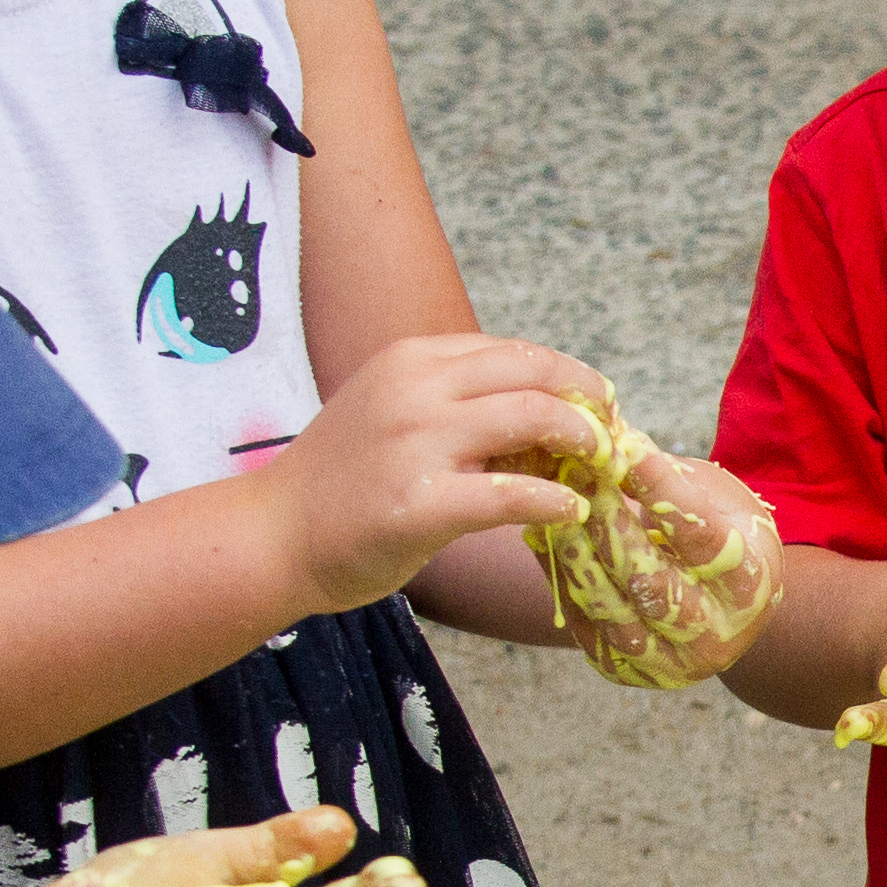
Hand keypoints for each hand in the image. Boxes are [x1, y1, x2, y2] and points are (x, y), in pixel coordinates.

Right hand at [254, 334, 605, 614]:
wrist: (274, 534)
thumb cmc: (342, 481)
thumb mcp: (393, 412)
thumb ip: (455, 402)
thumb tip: (543, 410)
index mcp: (412, 360)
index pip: (515, 352)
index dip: (569, 377)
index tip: (597, 407)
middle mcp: (415, 389)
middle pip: (536, 374)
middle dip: (589, 402)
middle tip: (611, 436)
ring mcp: (416, 444)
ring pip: (534, 419)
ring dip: (583, 444)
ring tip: (598, 470)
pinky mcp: (421, 504)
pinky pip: (515, 495)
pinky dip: (556, 502)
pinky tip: (569, 513)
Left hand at [519, 378, 782, 690]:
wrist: (727, 608)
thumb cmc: (723, 535)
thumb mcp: (714, 500)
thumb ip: (668, 478)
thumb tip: (612, 434)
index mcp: (749, 584)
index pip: (700, 536)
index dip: (662, 491)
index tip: (625, 448)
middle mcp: (716, 632)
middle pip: (650, 580)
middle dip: (607, 523)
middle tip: (574, 475)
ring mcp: (674, 661)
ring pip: (611, 608)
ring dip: (576, 553)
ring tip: (553, 506)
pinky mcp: (633, 673)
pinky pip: (587, 626)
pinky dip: (565, 582)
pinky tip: (551, 541)